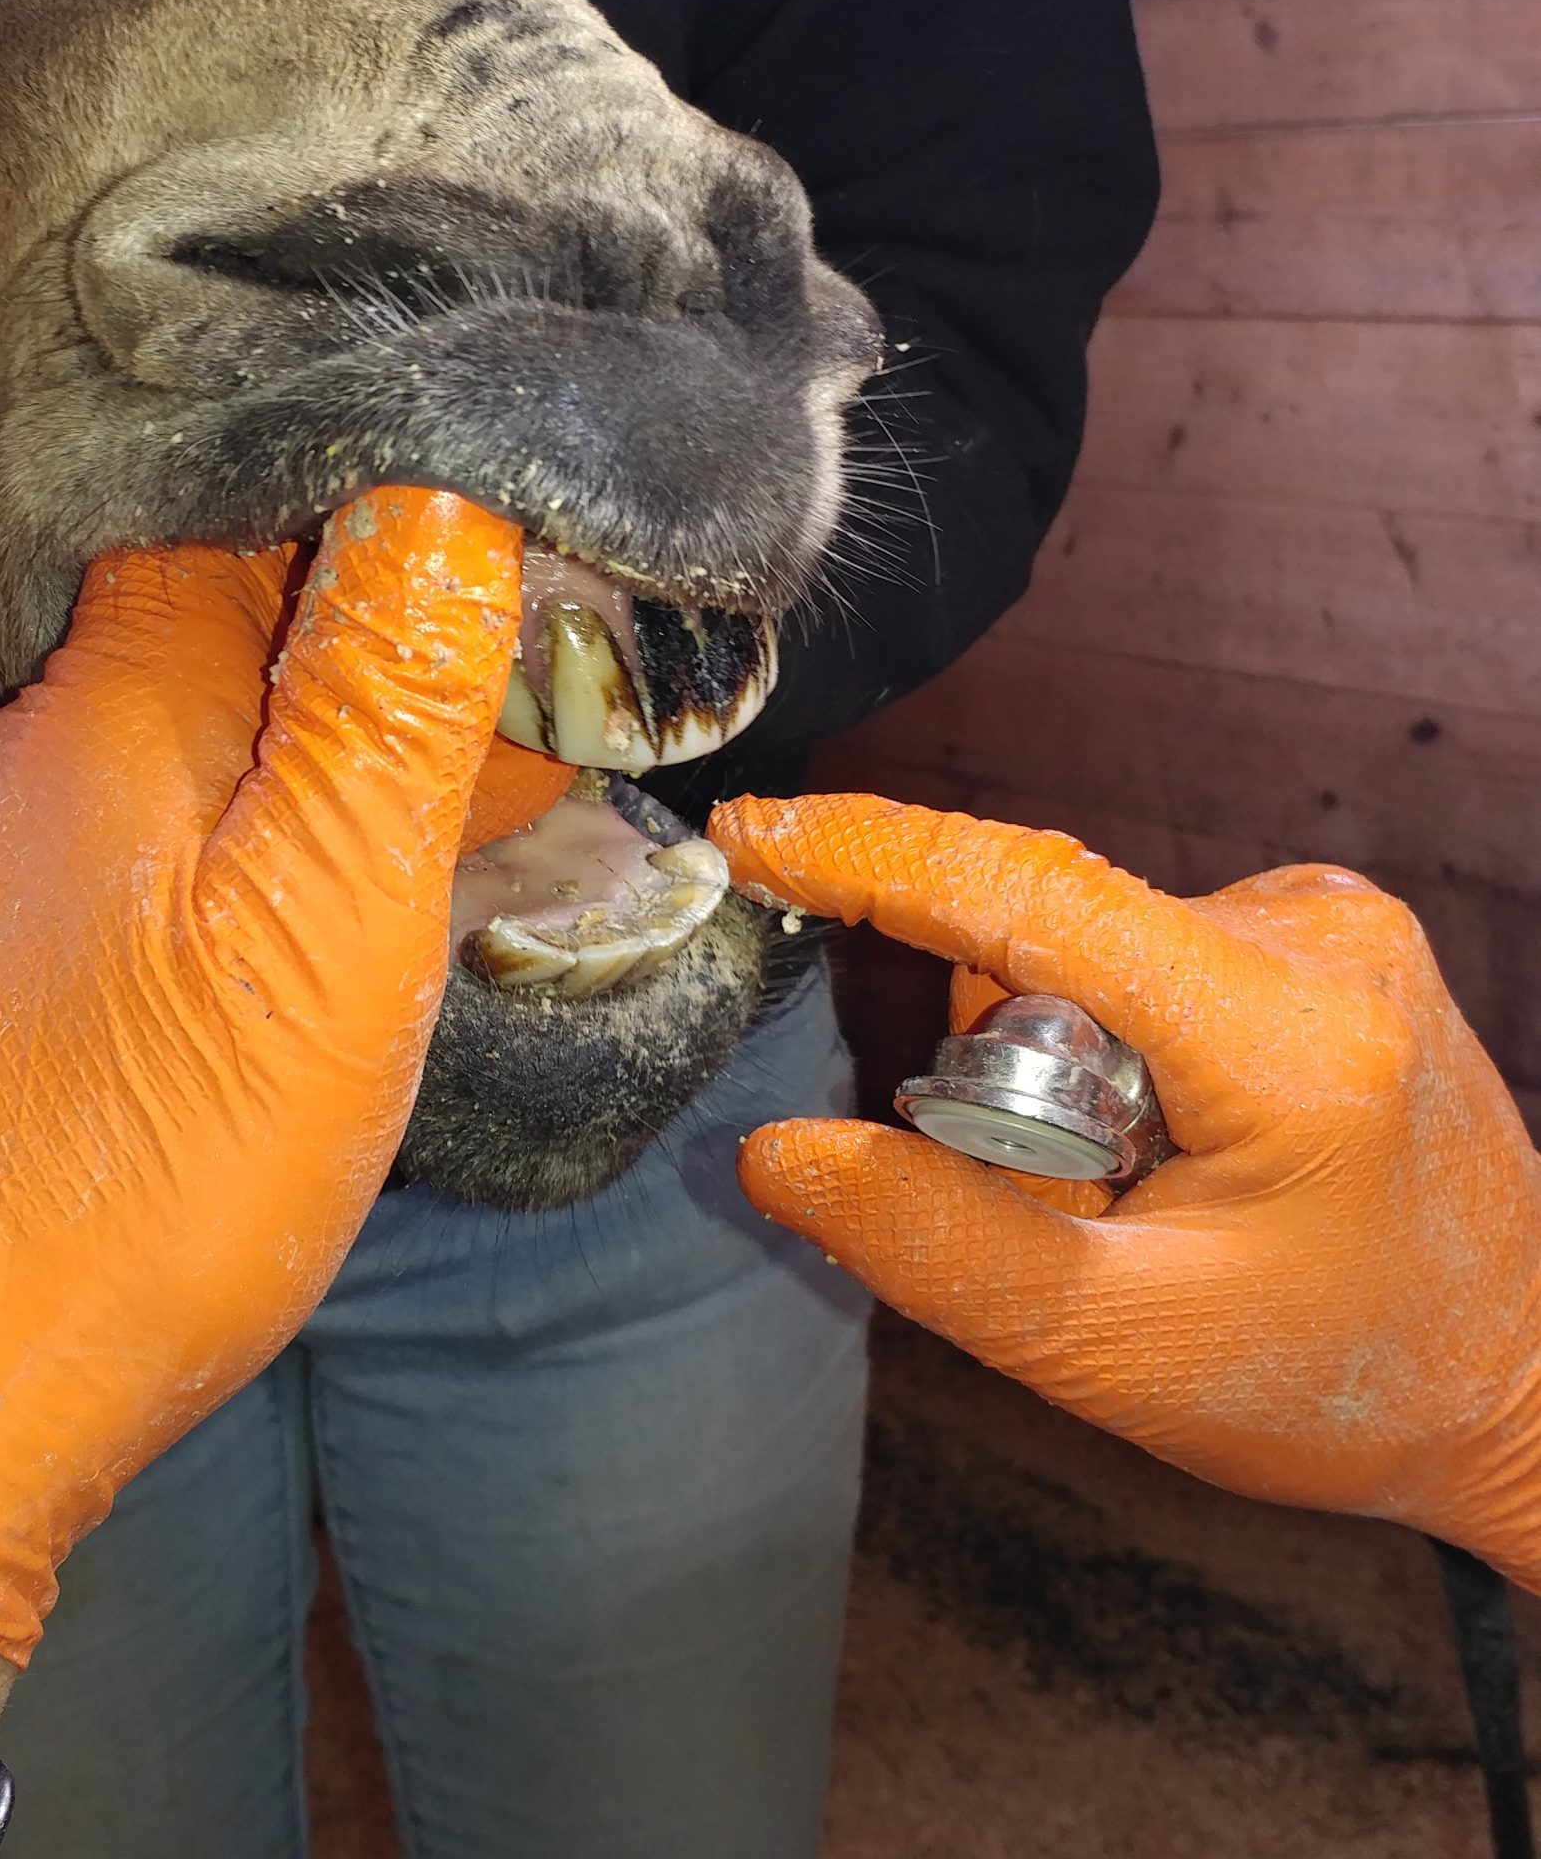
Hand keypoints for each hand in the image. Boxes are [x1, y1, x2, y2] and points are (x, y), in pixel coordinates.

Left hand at [0, 488, 522, 1666]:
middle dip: (367, 665)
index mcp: (109, 712)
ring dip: (310, 775)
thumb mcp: (329, 923)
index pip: (244, 523)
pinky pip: (138, 863)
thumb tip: (444, 500)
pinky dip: (238, 867)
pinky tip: (299, 948)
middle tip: (507, 734)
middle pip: (216, 640)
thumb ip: (387, 703)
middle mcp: (21, 765)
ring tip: (434, 846)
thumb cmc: (156, 1172)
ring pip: (183, 760)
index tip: (504, 594)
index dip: (384, 531)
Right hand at [708, 793, 1540, 1589]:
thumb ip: (932, 1245)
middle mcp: (1317, 935)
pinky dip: (1109, 1033)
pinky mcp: (1323, 931)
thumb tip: (777, 1151)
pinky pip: (1137, 945)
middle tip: (1079, 1196)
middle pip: (1043, 932)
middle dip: (1001, 1058)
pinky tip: (1179, 1133)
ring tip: (1145, 1178)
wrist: (1518, 1380)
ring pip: (1082, 940)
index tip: (748, 832)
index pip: (1028, 893)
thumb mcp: (1113, 1347)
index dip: (868, 855)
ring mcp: (1331, 921)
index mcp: (1281, 1033)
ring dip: (1058, 1053)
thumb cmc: (1340, 1379)